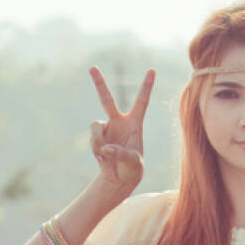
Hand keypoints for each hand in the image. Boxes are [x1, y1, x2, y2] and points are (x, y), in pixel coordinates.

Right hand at [88, 66, 154, 190]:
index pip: (142, 101)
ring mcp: (106, 129)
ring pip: (95, 126)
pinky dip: (96, 150)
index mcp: (134, 123)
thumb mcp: (133, 162)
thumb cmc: (132, 167)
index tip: (152, 70)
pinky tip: (102, 158)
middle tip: (92, 67)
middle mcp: (119, 122)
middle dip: (98, 83)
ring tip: (105, 155)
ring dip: (98, 140)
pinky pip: (93, 140)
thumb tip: (105, 148)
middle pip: (107, 99)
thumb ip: (120, 154)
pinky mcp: (97, 138)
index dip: (147, 86)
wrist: (120, 177)